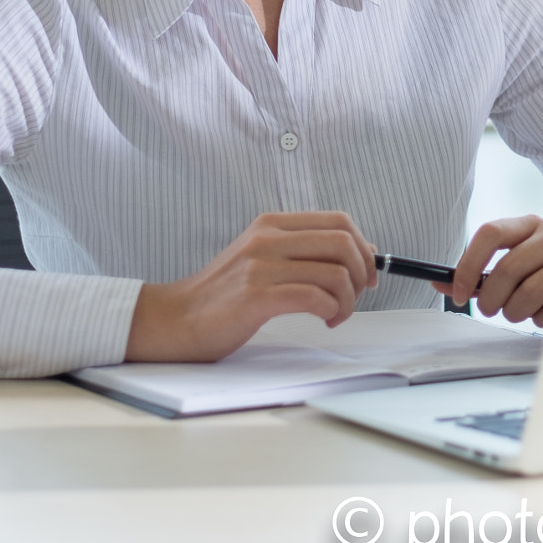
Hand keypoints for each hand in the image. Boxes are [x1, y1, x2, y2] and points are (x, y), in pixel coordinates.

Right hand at [125, 212, 377, 362]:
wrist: (175, 320)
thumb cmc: (223, 295)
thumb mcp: (263, 259)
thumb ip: (306, 251)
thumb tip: (363, 251)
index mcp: (271, 224)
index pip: (339, 221)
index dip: (363, 247)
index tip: (367, 274)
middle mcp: (267, 238)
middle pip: (343, 243)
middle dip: (362, 274)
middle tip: (356, 297)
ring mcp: (260, 266)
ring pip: (335, 273)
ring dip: (348, 300)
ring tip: (336, 314)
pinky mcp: (255, 297)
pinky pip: (315, 298)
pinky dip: (332, 311)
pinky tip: (325, 320)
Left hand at [435, 215, 542, 326]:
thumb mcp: (518, 261)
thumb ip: (481, 273)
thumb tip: (441, 284)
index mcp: (530, 223)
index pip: (490, 233)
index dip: (469, 266)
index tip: (458, 293)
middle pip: (506, 269)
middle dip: (491, 300)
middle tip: (490, 310)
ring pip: (526, 294)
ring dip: (514, 312)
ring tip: (521, 310)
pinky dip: (539, 320)